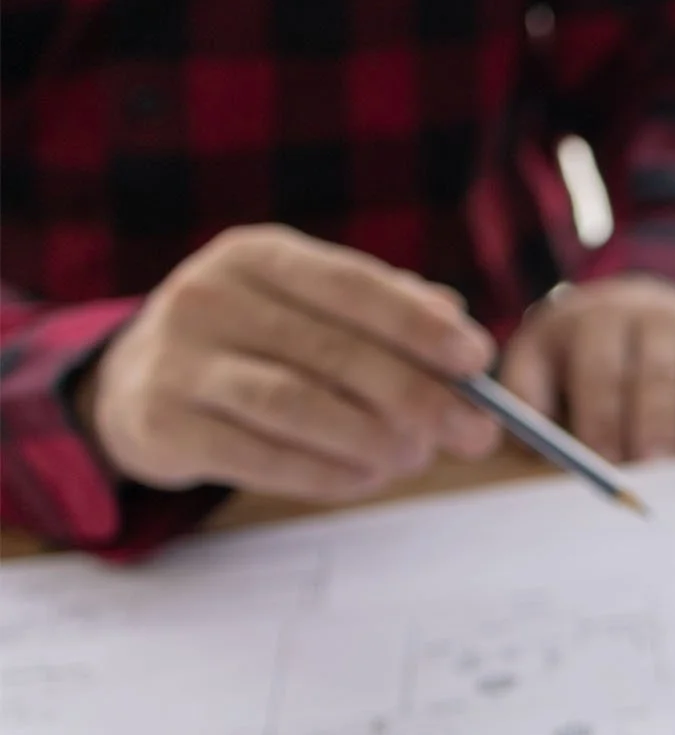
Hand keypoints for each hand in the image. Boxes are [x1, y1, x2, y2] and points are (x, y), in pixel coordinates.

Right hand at [80, 225, 500, 500]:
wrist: (137, 382)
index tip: (478, 360)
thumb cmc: (259, 342)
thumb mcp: (314, 307)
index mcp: (259, 255)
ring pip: (297, 406)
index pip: (352, 285)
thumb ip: (389, 310)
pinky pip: (261, 457)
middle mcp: (210, 296)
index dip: (420, 325)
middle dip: (419, 398)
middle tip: (474, 434)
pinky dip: (327, 474)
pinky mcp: (163, 425)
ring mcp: (178, 360)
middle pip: (334, 353)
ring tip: (417, 459)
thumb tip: (460, 328)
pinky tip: (365, 479)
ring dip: (374, 441)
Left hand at [498, 275, 674, 461]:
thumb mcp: (538, 361)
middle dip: (655, 422)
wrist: (635, 303)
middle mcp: (650, 313)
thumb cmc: (580, 356)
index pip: (600, 369)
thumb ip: (526, 399)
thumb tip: (525, 441)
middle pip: (656, 372)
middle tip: (656, 469)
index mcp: (594, 320)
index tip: (604, 462)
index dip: (603, 417)